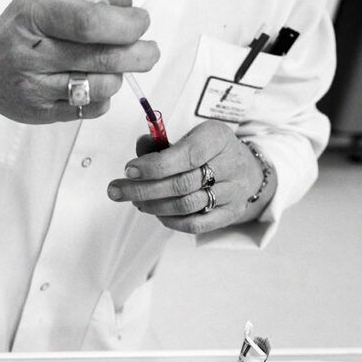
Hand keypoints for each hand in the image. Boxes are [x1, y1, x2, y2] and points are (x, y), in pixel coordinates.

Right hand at [0, 0, 158, 123]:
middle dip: (138, 54)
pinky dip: (103, 97)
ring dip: (119, 76)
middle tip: (149, 51)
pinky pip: (89, 109)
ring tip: (117, 67)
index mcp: (32, 17)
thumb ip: (85, 7)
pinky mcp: (41, 113)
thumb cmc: (16, 35)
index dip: (125, 24)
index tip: (140, 23)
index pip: (89, 23)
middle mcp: (30, 54)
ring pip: (100, 86)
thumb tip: (126, 6)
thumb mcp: (43, 6)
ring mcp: (35, 87)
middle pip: (101, 58)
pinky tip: (96, 85)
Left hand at [106, 121, 275, 233]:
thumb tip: (141, 145)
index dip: (155, 166)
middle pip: (183, 183)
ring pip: (187, 205)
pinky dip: (171, 221)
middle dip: (143, 189)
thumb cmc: (207, 150)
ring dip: (154, 205)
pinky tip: (155, 212)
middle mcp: (231, 164)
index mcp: (218, 137)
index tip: (128, 170)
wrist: (244, 168)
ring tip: (135, 200)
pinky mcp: (231, 213)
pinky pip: (196, 224)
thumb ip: (160, 143)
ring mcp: (234, 191)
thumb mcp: (187, 136)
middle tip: (116, 191)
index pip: (187, 155)